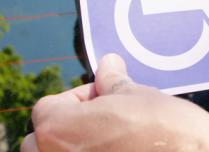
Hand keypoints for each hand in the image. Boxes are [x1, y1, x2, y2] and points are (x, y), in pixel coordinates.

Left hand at [21, 54, 208, 151]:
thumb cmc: (167, 131)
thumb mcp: (137, 96)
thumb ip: (111, 82)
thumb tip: (107, 65)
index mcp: (56, 129)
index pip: (47, 108)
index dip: (79, 99)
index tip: (106, 99)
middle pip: (42, 140)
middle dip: (68, 129)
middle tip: (106, 123)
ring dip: (75, 149)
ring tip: (111, 143)